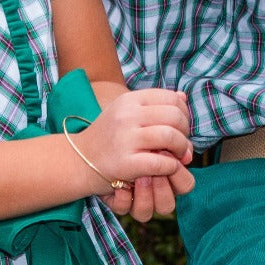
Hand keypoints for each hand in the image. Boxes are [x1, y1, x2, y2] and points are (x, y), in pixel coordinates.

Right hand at [73, 88, 191, 193]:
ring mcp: (125, 139)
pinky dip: (172, 166)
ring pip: (171, 137)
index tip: (180, 127)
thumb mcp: (127, 111)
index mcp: (130, 100)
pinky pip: (161, 162)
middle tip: (181, 144)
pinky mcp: (126, 163)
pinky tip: (168, 168)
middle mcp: (127, 116)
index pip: (171, 98)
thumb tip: (183, 97)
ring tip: (178, 156)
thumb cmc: (108, 136)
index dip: (183, 113)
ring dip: (181, 149)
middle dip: (185, 132)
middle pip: (174, 116)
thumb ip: (154, 103)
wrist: (79, 161)